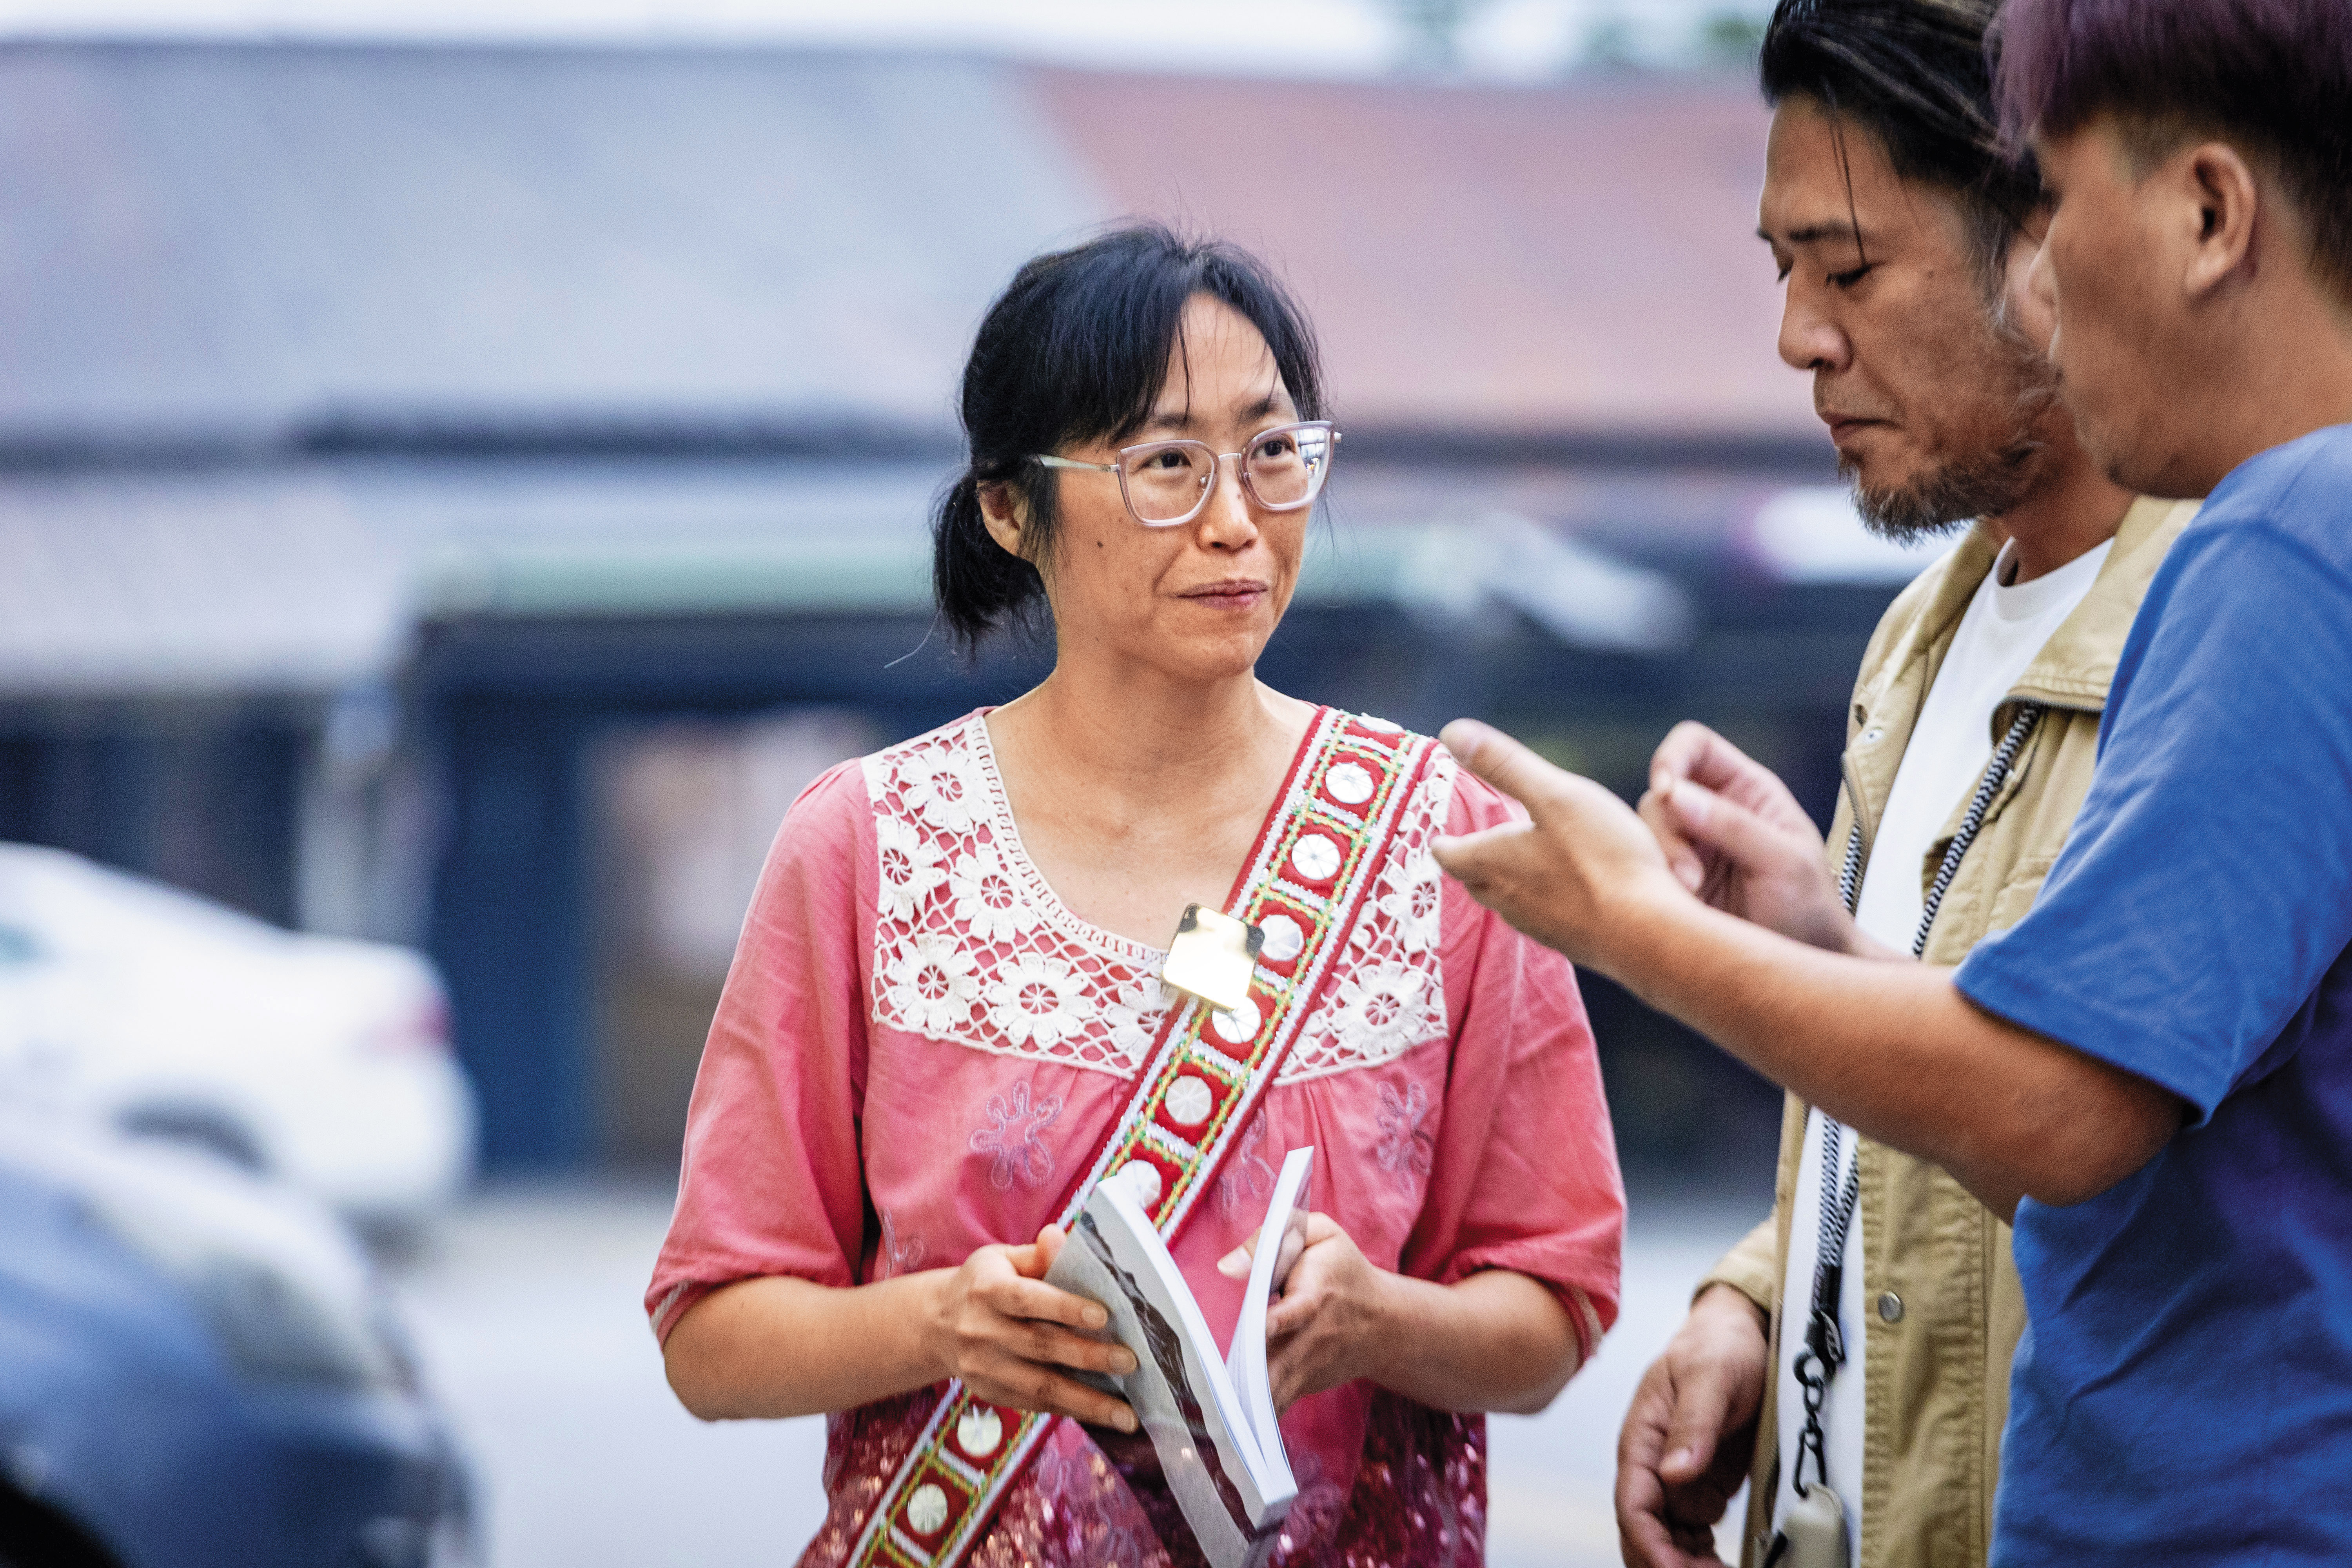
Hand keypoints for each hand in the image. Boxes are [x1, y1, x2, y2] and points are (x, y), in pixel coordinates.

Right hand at [925, 1225, 1138, 1430]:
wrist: (936, 1324)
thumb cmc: (985, 1284)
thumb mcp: (1002, 1259)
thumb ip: (1037, 1255)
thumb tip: (1058, 1237)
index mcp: (986, 1290)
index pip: (1027, 1300)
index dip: (1065, 1308)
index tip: (1104, 1316)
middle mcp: (981, 1331)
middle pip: (1040, 1346)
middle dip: (1089, 1357)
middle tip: (1130, 1362)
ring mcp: (984, 1367)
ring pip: (1041, 1388)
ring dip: (1088, 1403)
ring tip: (1126, 1416)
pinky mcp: (990, 1393)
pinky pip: (1035, 1404)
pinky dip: (1070, 1410)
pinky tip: (1102, 1415)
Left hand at [1220, 1213, 1391, 1410]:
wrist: (1381, 1322)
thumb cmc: (1341, 1269)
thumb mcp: (1320, 1235)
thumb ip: (1272, 1238)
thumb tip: (1227, 1266)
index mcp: (1316, 1294)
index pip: (1298, 1308)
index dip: (1280, 1317)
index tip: (1263, 1325)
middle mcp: (1311, 1336)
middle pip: (1279, 1361)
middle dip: (1252, 1374)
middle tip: (1220, 1384)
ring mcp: (1308, 1367)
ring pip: (1274, 1391)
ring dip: (1246, 1401)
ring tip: (1219, 1408)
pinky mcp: (1303, 1385)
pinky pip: (1275, 1403)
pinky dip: (1253, 1414)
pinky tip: (1229, 1420)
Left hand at [1431, 718, 1688, 970]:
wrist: (1648, 933)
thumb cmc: (1602, 858)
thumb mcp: (1554, 795)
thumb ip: (1503, 764)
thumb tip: (1450, 731)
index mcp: (1493, 862)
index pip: (1448, 855)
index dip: (1444, 842)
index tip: (1442, 836)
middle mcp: (1506, 900)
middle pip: (1474, 880)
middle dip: (1473, 861)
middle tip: (1479, 845)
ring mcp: (1538, 926)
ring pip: (1507, 901)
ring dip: (1508, 881)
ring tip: (1522, 863)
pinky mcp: (1569, 942)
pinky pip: (1543, 918)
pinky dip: (1544, 899)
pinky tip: (1567, 890)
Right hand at [1616, 1285, 1769, 1567]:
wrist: (1741, 1333)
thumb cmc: (1719, 1345)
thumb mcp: (1710, 1375)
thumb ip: (1694, 1423)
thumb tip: (1674, 1472)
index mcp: (1643, 1437)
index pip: (1634, 1504)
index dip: (1651, 1544)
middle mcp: (1654, 1463)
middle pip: (1645, 1530)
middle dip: (1668, 1563)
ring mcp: (1678, 1477)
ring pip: (1669, 1538)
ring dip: (1687, 1562)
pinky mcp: (1703, 1485)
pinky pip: (1693, 1532)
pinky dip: (1702, 1553)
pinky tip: (1721, 1562)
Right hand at [1636, 723, 1855, 953]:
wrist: (1802, 966)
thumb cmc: (1810, 910)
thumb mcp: (1784, 862)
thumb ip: (1733, 825)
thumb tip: (1675, 793)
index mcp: (1746, 790)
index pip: (1695, 746)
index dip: (1672, 758)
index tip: (1665, 790)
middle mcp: (1711, 811)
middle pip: (1660, 792)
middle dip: (1667, 829)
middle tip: (1689, 874)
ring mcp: (1689, 847)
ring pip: (1645, 831)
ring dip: (1660, 860)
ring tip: (1691, 893)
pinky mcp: (1672, 882)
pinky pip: (1642, 867)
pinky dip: (1651, 883)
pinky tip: (1678, 905)